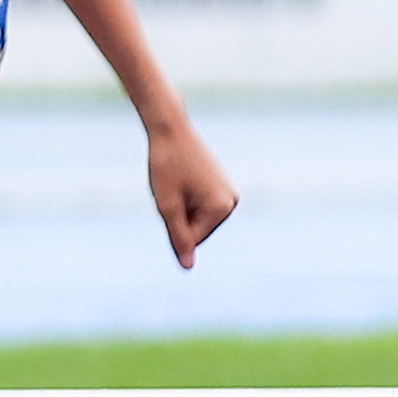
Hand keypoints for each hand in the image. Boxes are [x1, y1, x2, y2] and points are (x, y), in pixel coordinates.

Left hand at [146, 118, 237, 268]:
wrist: (170, 129)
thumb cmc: (166, 166)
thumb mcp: (167, 205)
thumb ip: (178, 237)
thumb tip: (187, 266)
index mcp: (221, 208)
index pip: (191, 238)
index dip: (171, 222)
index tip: (168, 194)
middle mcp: (232, 202)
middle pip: (195, 229)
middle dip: (176, 215)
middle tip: (170, 187)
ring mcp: (229, 193)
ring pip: (195, 218)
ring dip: (179, 207)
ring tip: (175, 182)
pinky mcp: (222, 186)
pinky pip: (197, 205)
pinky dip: (183, 197)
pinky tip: (180, 177)